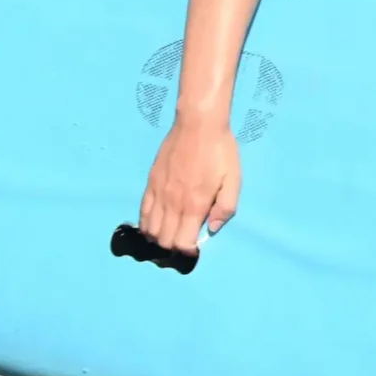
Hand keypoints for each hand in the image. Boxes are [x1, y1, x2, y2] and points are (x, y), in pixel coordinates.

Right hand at [137, 117, 240, 255]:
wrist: (198, 124)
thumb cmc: (220, 151)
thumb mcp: (233, 179)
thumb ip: (225, 208)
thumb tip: (213, 229)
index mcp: (195, 205)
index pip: (182, 243)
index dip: (187, 251)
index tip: (194, 248)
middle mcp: (173, 203)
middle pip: (164, 240)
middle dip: (173, 247)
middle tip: (183, 242)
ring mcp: (159, 193)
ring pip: (150, 229)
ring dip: (158, 238)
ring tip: (169, 235)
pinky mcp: (151, 183)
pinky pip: (142, 212)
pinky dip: (146, 224)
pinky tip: (153, 225)